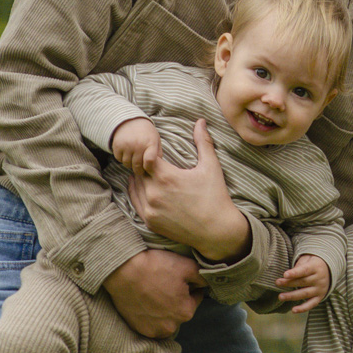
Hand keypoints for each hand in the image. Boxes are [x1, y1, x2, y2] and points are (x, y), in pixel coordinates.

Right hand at [103, 249, 204, 337]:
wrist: (123, 270)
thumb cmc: (156, 266)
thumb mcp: (188, 266)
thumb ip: (203, 278)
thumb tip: (208, 284)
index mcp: (186, 312)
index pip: (196, 298)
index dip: (189, 286)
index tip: (178, 278)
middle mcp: (171, 326)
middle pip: (181, 310)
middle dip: (178, 299)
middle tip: (165, 284)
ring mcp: (153, 330)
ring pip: (167, 319)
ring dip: (165, 310)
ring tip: (155, 293)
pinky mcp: (138, 329)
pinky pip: (151, 324)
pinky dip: (151, 315)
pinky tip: (146, 301)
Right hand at [110, 117, 160, 175]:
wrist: (130, 120)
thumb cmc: (146, 133)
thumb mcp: (156, 140)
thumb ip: (158, 153)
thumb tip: (157, 167)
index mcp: (150, 143)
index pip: (150, 161)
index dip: (149, 167)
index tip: (147, 167)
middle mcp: (138, 145)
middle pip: (137, 166)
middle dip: (139, 170)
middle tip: (140, 168)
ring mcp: (127, 145)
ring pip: (127, 164)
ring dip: (130, 164)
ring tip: (133, 160)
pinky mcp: (117, 145)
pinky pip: (119, 159)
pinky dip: (122, 159)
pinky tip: (126, 154)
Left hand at [128, 119, 249, 260]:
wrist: (217, 231)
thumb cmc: (215, 197)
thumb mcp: (211, 167)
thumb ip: (203, 142)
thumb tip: (200, 121)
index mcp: (166, 177)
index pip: (146, 157)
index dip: (151, 152)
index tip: (159, 152)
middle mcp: (154, 193)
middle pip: (139, 171)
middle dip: (146, 165)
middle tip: (153, 162)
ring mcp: (150, 209)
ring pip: (135, 186)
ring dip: (140, 179)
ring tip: (149, 174)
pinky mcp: (150, 221)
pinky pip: (136, 202)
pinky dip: (138, 193)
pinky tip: (144, 188)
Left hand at [277, 254, 330, 312]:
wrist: (330, 270)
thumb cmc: (313, 264)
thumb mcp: (308, 259)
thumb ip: (298, 266)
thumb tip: (287, 276)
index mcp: (316, 267)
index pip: (304, 270)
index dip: (294, 273)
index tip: (285, 274)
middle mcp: (319, 279)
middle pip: (303, 282)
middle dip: (289, 283)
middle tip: (277, 283)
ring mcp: (320, 289)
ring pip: (305, 293)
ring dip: (292, 296)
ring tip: (281, 296)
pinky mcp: (320, 297)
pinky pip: (311, 304)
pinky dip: (303, 308)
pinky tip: (293, 310)